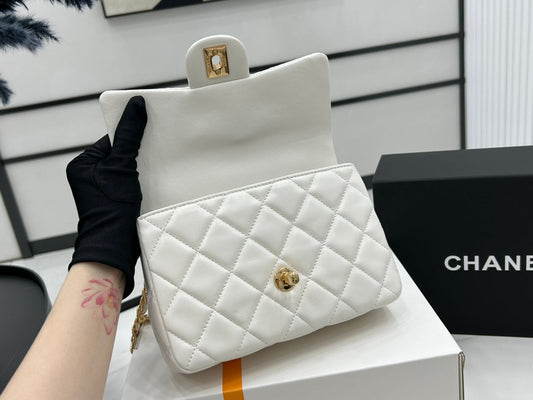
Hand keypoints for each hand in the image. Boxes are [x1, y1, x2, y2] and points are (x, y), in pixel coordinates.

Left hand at [66, 96, 146, 296]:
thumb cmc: (110, 208)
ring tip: (160, 167)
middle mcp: (90, 176)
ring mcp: (103, 191)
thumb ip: (129, 136)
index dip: (131, 136)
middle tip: (159, 149)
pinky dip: (144, 182)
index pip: (112, 140)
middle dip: (139, 152)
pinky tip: (156, 182)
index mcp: (83, 164)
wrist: (114, 248)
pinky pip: (132, 184)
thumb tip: (136, 105)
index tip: (151, 130)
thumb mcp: (121, 166)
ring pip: (129, 170)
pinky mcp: (116, 202)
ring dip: (144, 168)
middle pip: (121, 154)